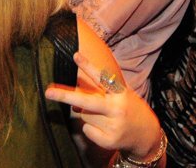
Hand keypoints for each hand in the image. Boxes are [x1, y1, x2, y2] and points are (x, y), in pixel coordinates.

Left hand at [44, 52, 161, 158]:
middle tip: (48, 92)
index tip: (75, 55)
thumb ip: (99, 93)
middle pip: (87, 101)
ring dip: (88, 114)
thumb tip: (73, 102)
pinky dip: (92, 129)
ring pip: (84, 116)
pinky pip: (87, 130)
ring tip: (105, 117)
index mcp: (121, 93)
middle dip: (65, 96)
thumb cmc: (129, 109)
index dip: (88, 66)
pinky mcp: (110, 140)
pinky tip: (105, 129)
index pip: (101, 77)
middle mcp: (117, 108)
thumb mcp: (119, 95)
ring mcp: (113, 125)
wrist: (147, 133)